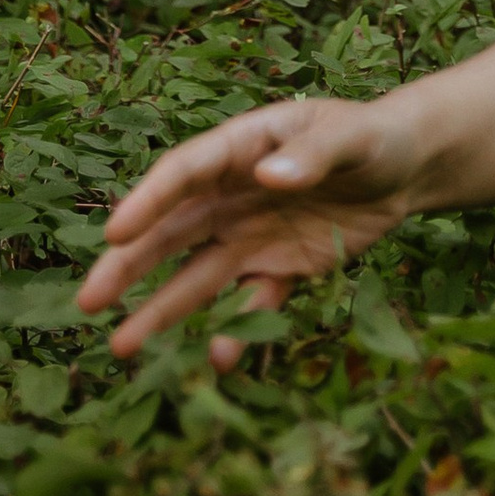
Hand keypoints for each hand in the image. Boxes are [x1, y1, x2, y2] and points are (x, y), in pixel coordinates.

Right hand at [77, 94, 419, 365]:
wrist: (405, 169)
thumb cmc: (370, 137)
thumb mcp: (350, 137)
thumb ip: (313, 155)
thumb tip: (267, 177)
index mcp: (239, 150)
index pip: (183, 174)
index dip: (148, 201)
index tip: (115, 231)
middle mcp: (230, 196)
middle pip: (170, 233)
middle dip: (129, 266)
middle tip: (89, 302)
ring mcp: (249, 237)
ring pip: (196, 277)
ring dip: (161, 311)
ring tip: (122, 348)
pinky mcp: (277, 270)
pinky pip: (249, 302)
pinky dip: (235, 330)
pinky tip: (219, 358)